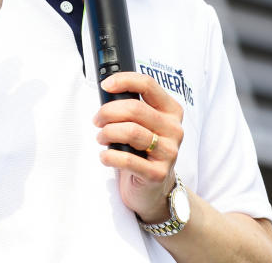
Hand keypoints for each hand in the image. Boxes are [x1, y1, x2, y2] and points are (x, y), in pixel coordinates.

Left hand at [92, 72, 184, 222]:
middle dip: (108, 112)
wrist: (154, 190)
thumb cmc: (143, 151)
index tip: (105, 86)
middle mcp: (174, 129)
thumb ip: (133, 108)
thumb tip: (108, 92)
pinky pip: (128, 159)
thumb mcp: (144, 125)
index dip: (124, 81)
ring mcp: (169, 152)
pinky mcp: (158, 173)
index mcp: (171, 111)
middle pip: (135, 108)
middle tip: (97, 120)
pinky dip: (109, 156)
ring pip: (131, 131)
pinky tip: (105, 157)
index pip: (148, 85)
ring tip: (101, 138)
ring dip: (107, 133)